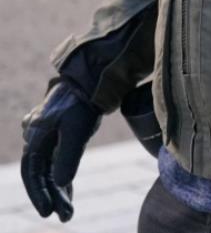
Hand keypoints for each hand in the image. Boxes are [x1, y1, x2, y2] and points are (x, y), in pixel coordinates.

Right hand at [21, 79, 100, 221]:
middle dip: (51, 195)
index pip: (32, 171)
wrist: (91, 80)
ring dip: (57, 189)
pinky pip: (56, 160)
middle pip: (40, 172)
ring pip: (48, 168)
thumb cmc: (82, 103)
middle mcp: (37, 136)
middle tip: (65, 216)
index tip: (48, 212)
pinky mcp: (59, 134)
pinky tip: (68, 194)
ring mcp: (47, 135)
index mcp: (35, 134)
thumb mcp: (76, 131)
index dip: (38, 194)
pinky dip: (61, 176)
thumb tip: (60, 184)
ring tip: (68, 211)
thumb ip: (67, 158)